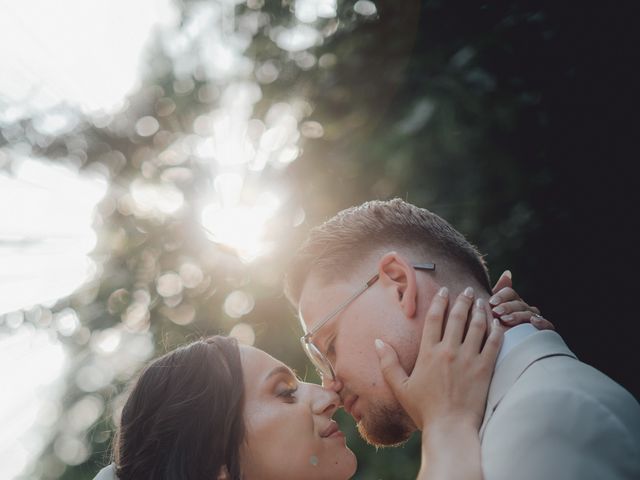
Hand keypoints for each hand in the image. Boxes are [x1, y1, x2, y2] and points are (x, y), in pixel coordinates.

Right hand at [375, 287, 502, 432]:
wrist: (450, 428)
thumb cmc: (423, 410)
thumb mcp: (400, 387)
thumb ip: (388, 363)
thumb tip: (377, 342)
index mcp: (429, 353)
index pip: (435, 318)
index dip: (440, 301)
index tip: (444, 291)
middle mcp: (449, 351)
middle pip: (458, 317)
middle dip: (463, 300)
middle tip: (467, 290)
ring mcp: (469, 359)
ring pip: (477, 326)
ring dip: (480, 311)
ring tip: (481, 302)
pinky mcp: (485, 369)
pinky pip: (493, 343)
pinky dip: (496, 330)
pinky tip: (496, 323)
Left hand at [490, 270, 554, 330]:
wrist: (505, 356)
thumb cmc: (495, 332)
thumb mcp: (492, 313)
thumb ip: (497, 294)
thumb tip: (508, 272)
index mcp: (513, 302)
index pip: (510, 293)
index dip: (501, 296)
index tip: (491, 302)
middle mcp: (525, 310)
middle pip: (519, 302)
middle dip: (507, 306)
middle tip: (496, 312)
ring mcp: (535, 321)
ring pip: (529, 313)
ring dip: (518, 315)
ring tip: (506, 320)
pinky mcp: (544, 334)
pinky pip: (547, 326)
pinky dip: (541, 323)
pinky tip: (533, 322)